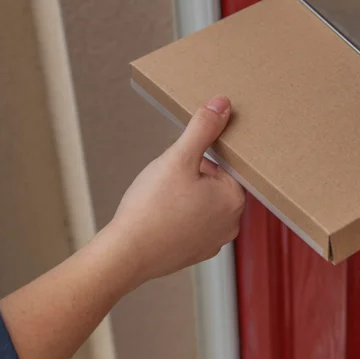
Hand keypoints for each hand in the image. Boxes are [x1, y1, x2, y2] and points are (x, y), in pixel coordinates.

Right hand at [101, 95, 245, 291]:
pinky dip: (177, 217)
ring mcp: (214, 242)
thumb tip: (223, 104)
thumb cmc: (151, 207)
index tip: (179, 165)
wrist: (125, 254)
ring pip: (201, 203)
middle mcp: (231, 224)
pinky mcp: (195, 253)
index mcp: (234, 199)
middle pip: (214, 183)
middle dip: (191, 176)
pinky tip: (159, 216)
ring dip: (184, 195)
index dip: (198, 159)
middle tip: (167, 181)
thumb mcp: (178, 158)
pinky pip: (191, 224)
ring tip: (161, 199)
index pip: (224, 164)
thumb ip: (203, 128)